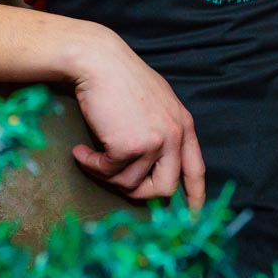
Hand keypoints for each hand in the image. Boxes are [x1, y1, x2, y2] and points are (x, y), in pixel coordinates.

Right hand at [66, 28, 205, 212]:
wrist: (99, 61)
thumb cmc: (121, 79)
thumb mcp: (156, 102)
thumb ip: (162, 129)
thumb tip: (154, 161)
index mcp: (184, 125)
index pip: (196, 169)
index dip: (195, 196)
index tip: (192, 217)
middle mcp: (175, 135)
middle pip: (165, 188)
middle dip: (140, 194)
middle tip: (116, 183)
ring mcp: (154, 142)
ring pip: (130, 183)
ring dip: (106, 175)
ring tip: (92, 156)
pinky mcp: (129, 146)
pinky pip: (107, 172)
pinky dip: (91, 165)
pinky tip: (81, 150)